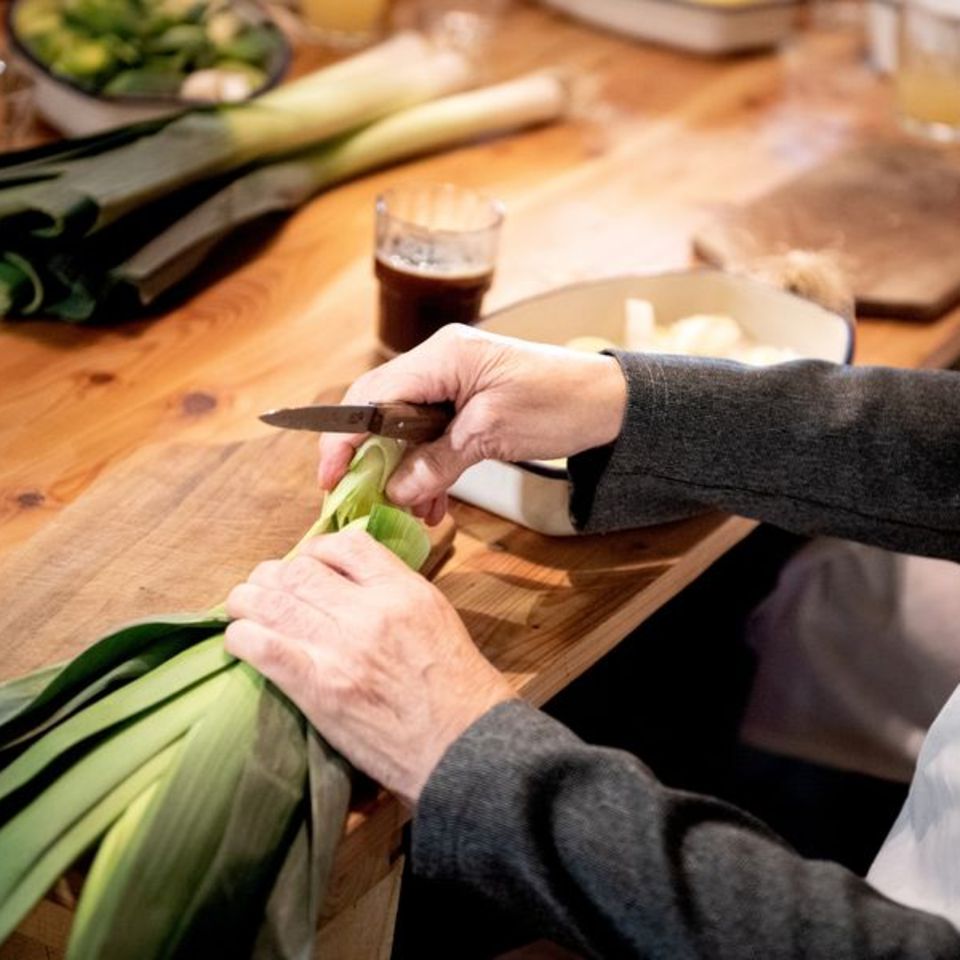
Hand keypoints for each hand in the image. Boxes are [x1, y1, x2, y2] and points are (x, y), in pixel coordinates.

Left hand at [225, 529, 514, 805]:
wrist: (464, 746)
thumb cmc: (457, 687)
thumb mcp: (437, 618)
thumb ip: (396, 592)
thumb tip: (353, 580)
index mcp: (403, 591)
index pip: (346, 545)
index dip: (317, 549)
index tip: (309, 564)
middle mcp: (370, 612)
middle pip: (300, 570)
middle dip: (274, 575)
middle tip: (266, 587)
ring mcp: (342, 649)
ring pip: (273, 601)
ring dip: (248, 600)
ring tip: (243, 607)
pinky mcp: (320, 689)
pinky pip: (265, 648)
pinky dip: (243, 638)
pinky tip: (240, 639)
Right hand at [318, 325, 626, 523]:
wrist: (610, 402)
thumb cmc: (558, 403)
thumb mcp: (492, 433)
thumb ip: (438, 460)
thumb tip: (395, 491)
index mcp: (441, 357)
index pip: (372, 394)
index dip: (344, 436)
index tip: (331, 477)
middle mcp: (440, 363)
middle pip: (381, 410)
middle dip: (368, 456)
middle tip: (358, 497)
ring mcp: (453, 382)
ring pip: (405, 427)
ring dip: (402, 469)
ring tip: (406, 509)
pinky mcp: (466, 402)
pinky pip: (431, 435)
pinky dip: (427, 468)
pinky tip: (432, 502)